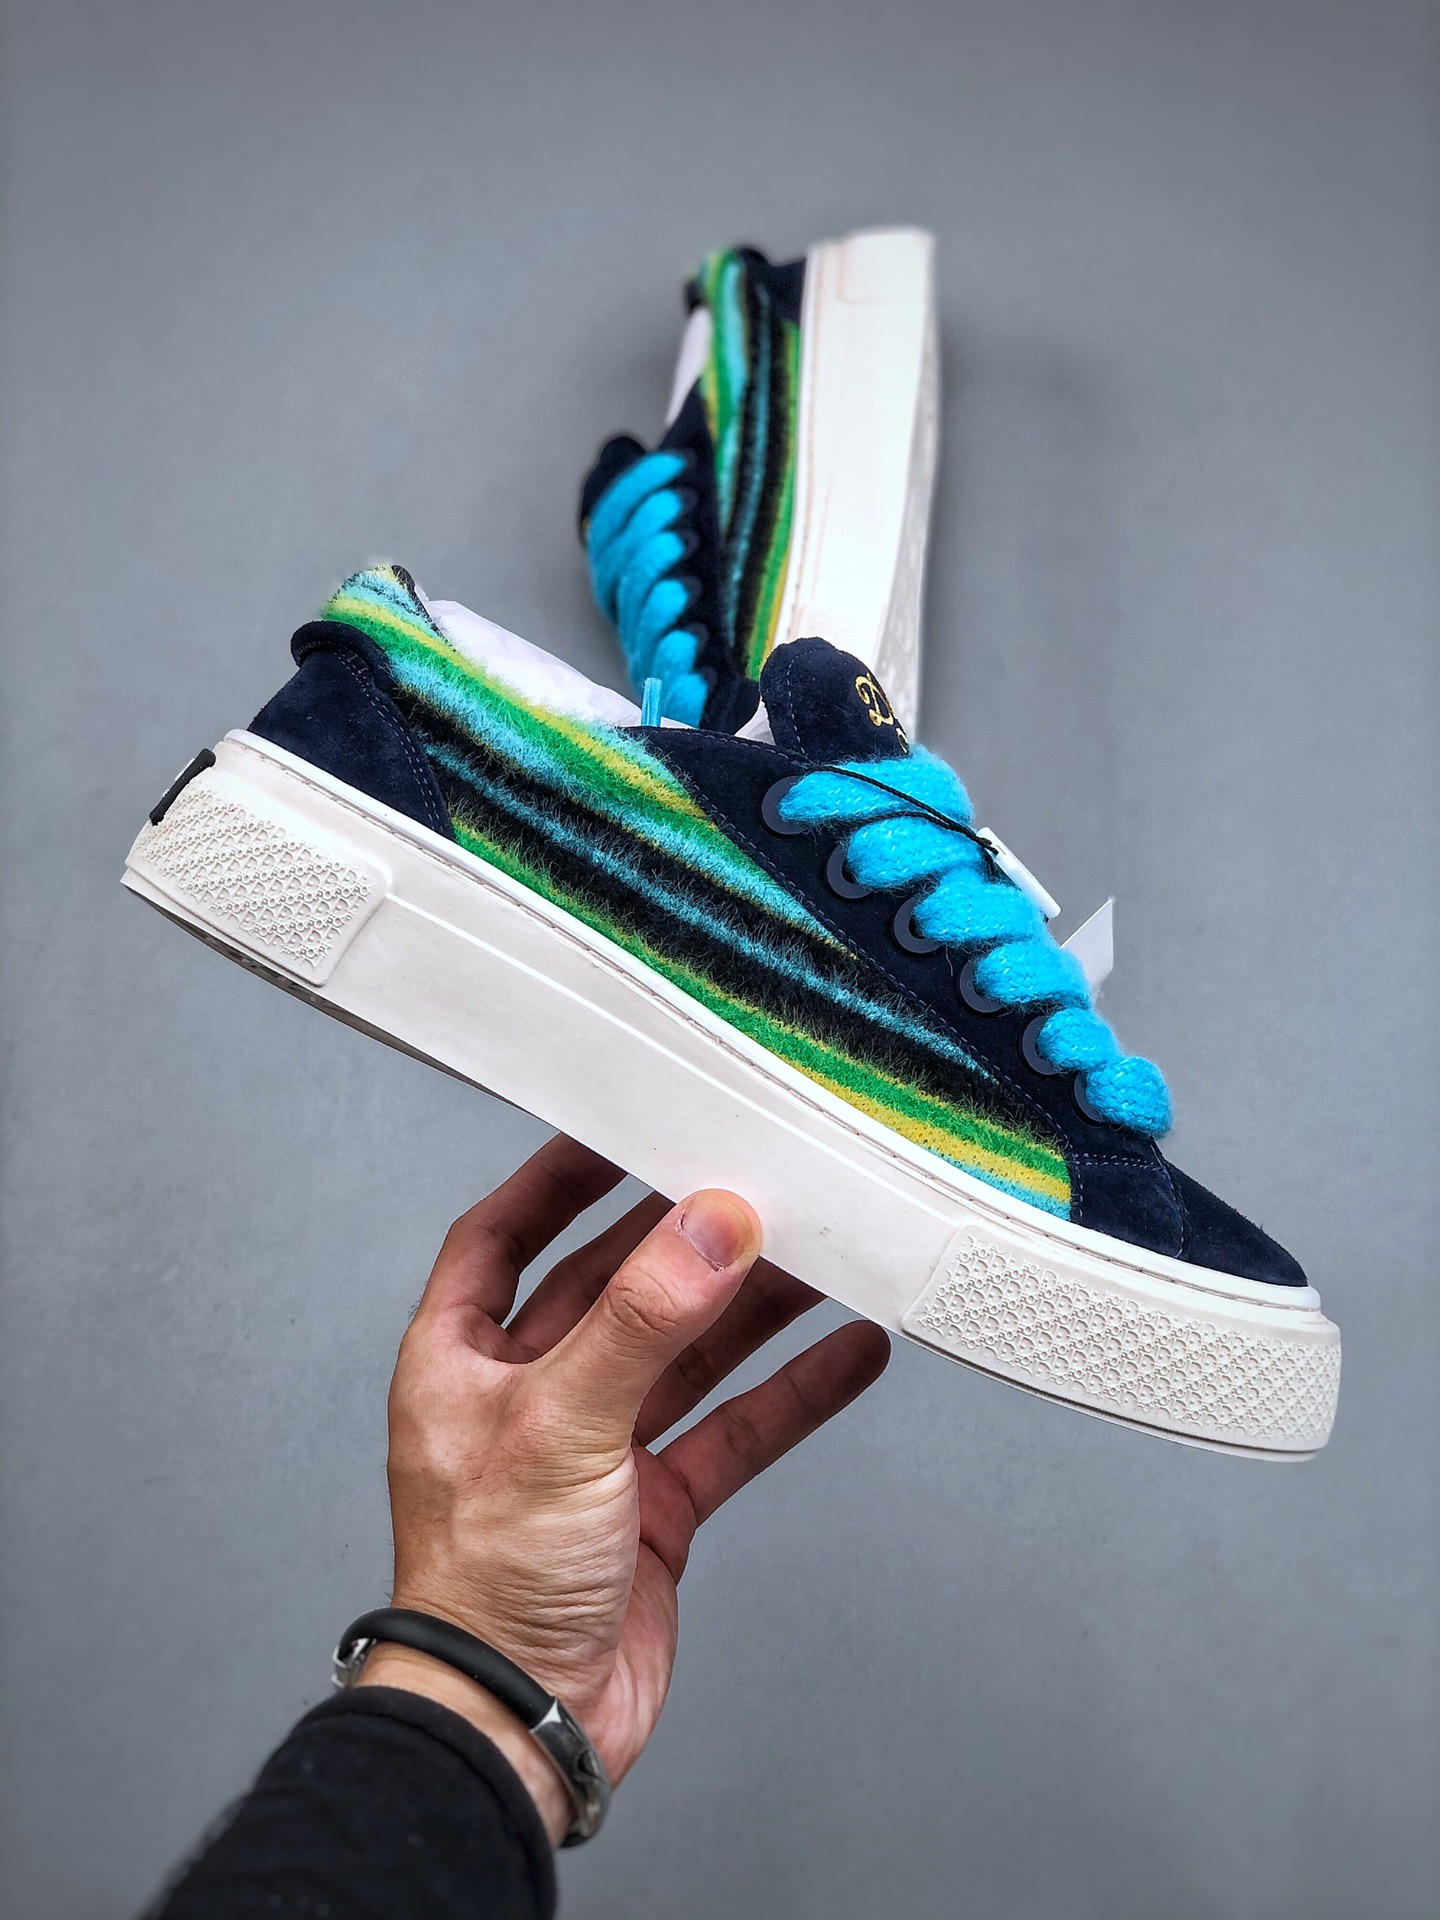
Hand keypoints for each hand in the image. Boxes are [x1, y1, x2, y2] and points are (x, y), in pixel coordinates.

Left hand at [356, 1133, 888, 1841]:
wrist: (520, 1732)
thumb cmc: (485, 1587)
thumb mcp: (559, 1426)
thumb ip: (641, 1322)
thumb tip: (708, 1225)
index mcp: (463, 1359)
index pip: (505, 1235)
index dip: (557, 1177)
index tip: (621, 1125)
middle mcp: (530, 1394)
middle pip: (617, 1287)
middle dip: (684, 1240)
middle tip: (753, 1182)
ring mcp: (599, 1451)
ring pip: (688, 1355)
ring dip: (753, 1308)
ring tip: (825, 1251)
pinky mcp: (657, 1508)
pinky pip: (734, 1430)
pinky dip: (791, 1393)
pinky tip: (847, 1353)